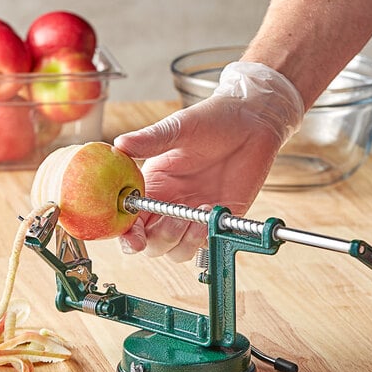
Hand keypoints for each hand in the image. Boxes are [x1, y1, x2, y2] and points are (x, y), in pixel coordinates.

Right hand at [113, 62, 303, 261]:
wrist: (252, 122)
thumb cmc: (214, 120)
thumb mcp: (179, 128)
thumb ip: (150, 140)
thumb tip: (119, 145)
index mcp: (153, 185)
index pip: (131, 219)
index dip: (128, 234)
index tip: (135, 239)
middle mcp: (169, 205)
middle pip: (152, 243)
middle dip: (160, 238)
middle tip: (176, 218)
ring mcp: (193, 215)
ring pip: (176, 250)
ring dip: (183, 240)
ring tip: (197, 215)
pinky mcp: (217, 220)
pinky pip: (205, 244)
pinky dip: (205, 237)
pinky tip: (213, 210)